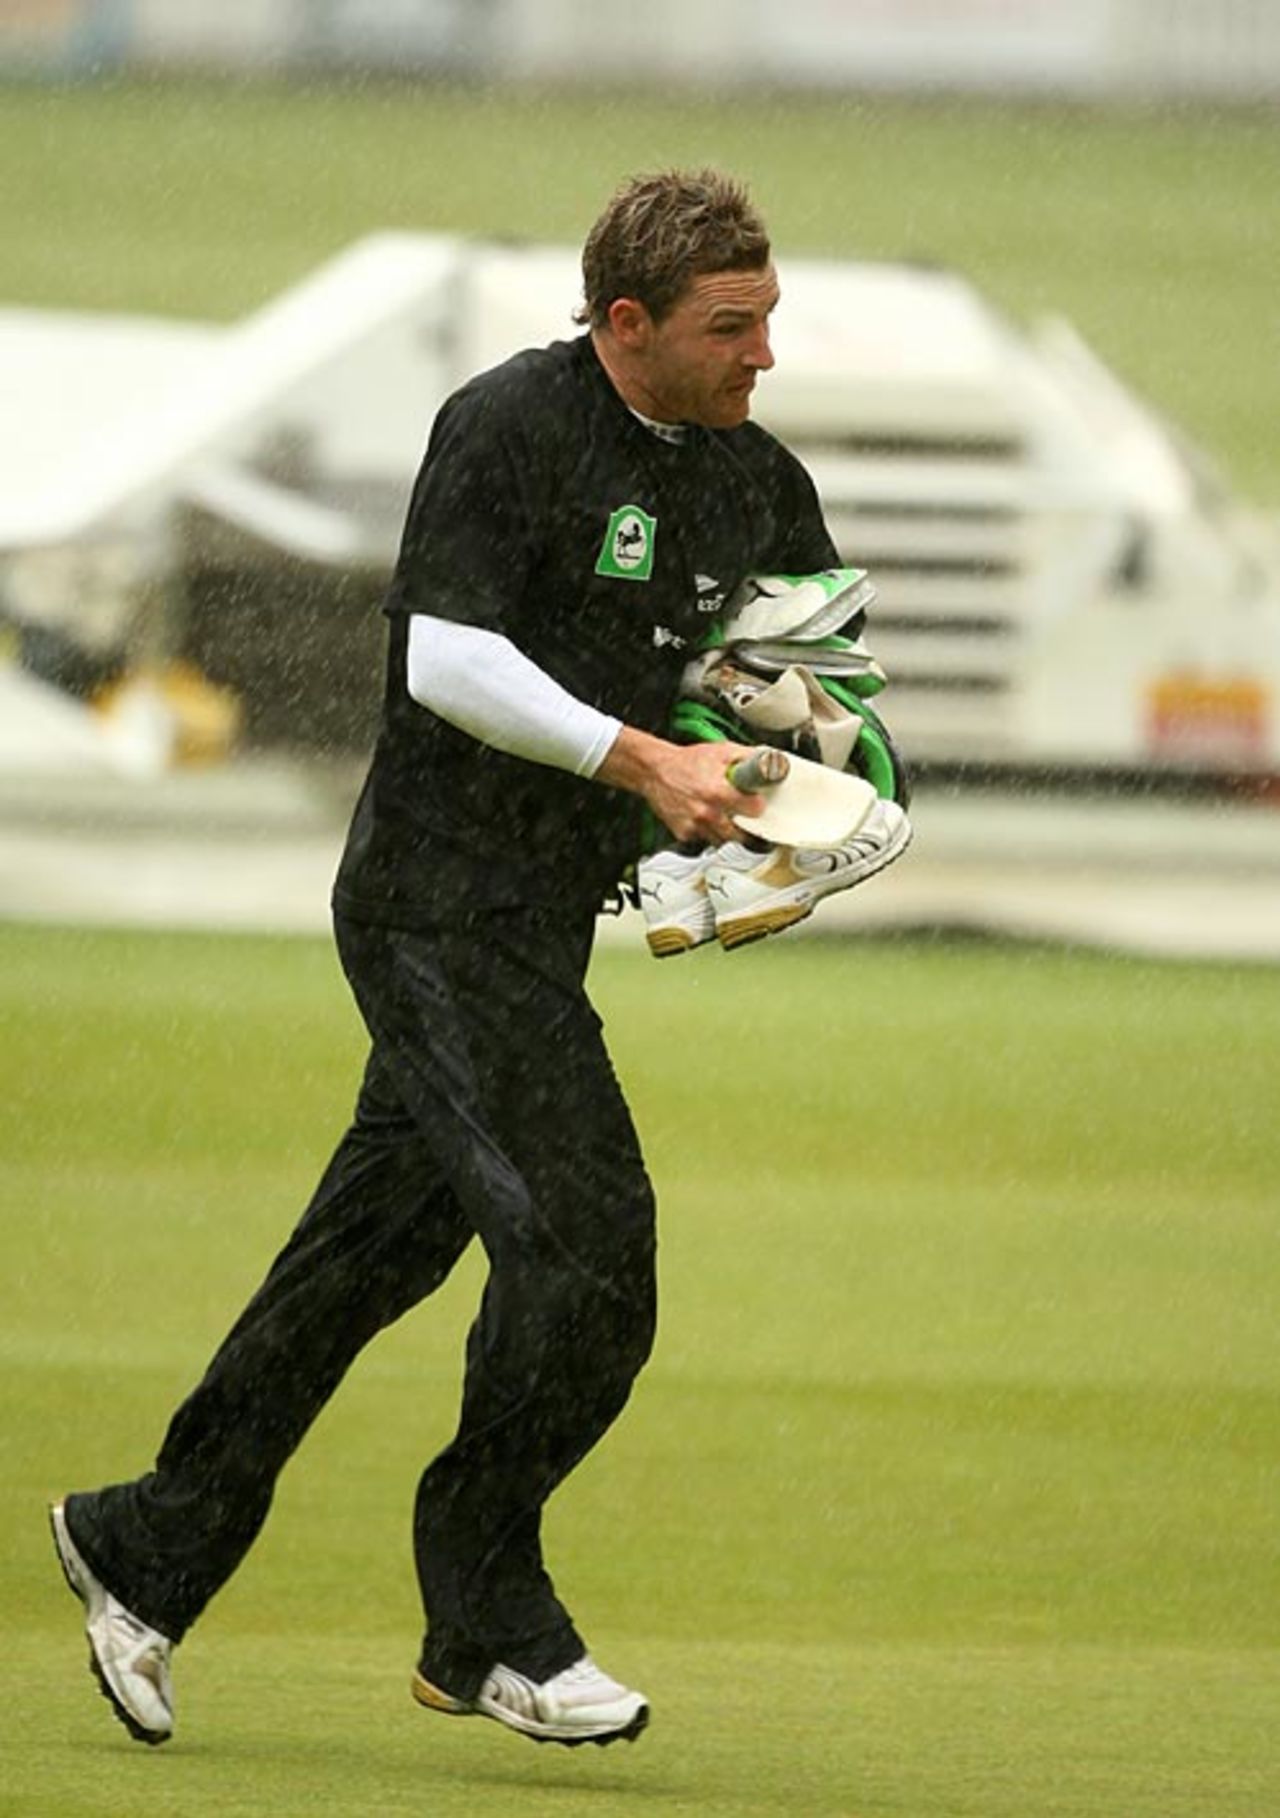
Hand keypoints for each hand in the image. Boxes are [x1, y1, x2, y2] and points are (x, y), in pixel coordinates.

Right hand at [596, 728, 762, 844]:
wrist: (655, 771)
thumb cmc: (686, 762)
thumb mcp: (720, 751)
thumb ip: (747, 756)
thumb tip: (767, 760)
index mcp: (718, 792)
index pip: (754, 810)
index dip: (758, 806)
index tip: (756, 804)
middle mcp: (707, 812)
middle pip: (740, 835)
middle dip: (744, 826)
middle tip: (743, 817)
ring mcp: (695, 825)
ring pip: (722, 841)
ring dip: (726, 832)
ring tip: (724, 818)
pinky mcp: (683, 833)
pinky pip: (703, 840)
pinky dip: (707, 832)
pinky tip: (705, 819)